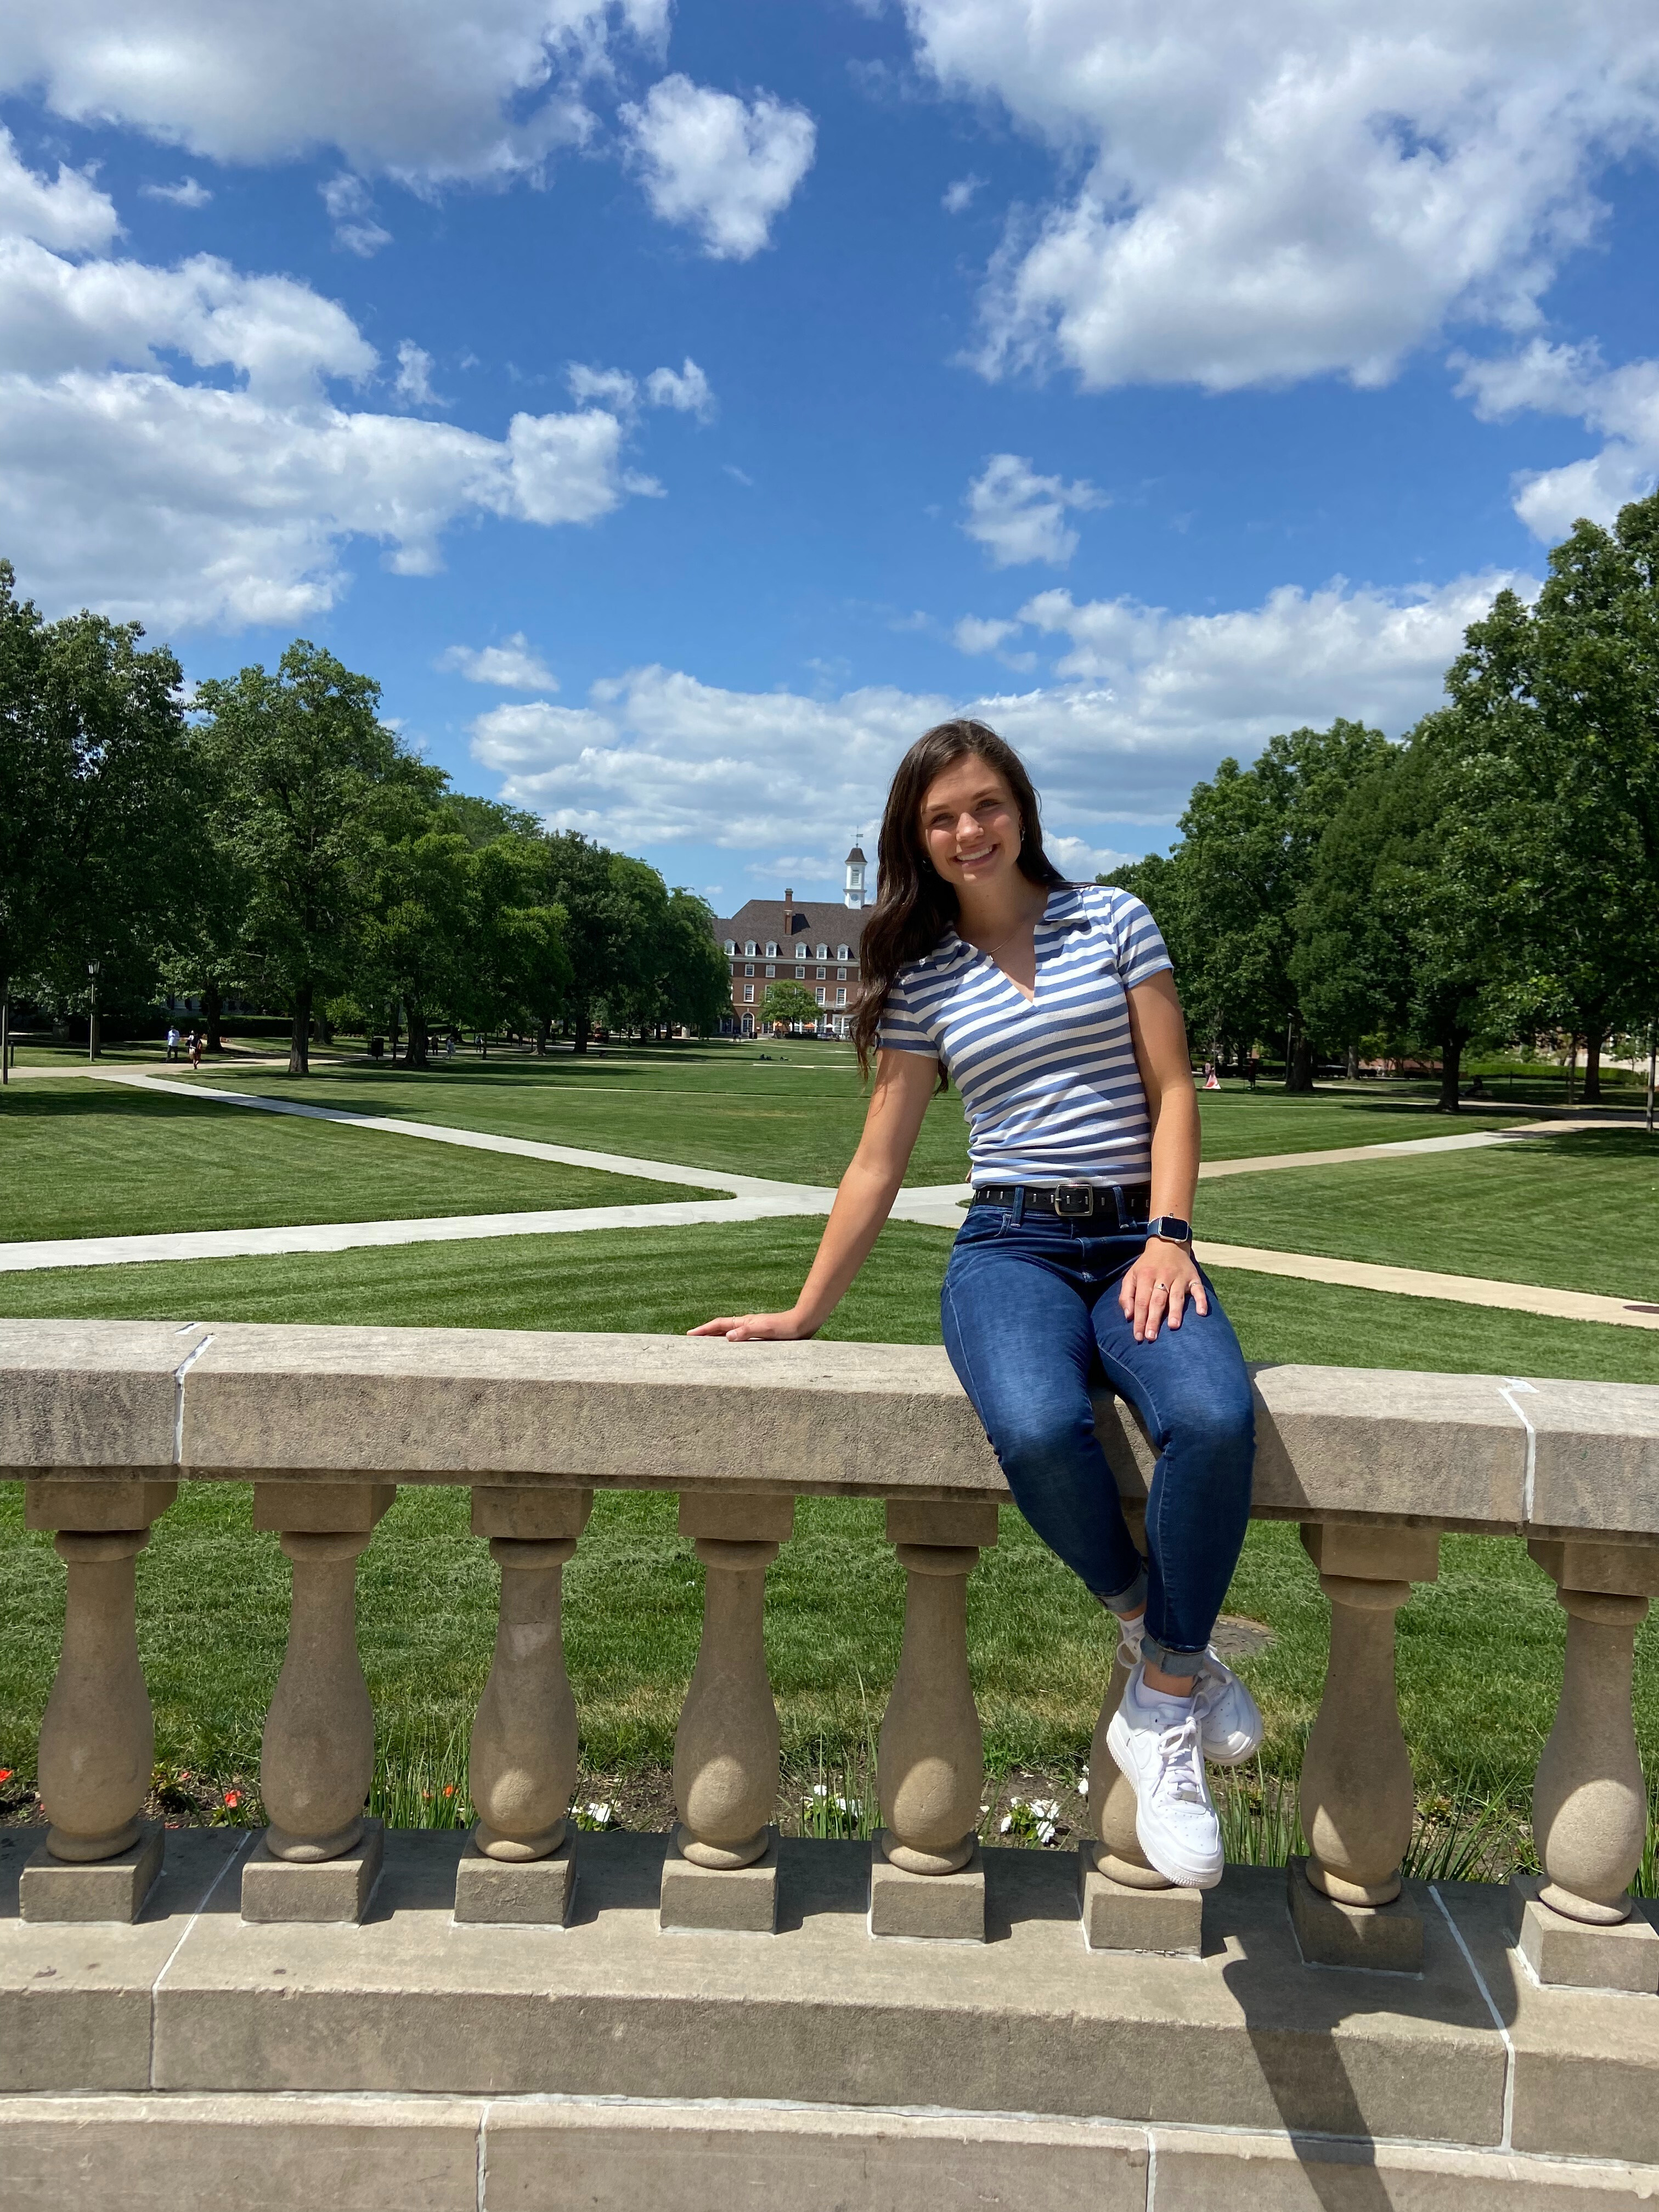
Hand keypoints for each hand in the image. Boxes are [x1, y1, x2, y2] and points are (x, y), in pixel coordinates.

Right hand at [687, 1309, 817, 1341]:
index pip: (719, 1325)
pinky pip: (739, 1339)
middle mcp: (747, 1325)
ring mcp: (753, 1330)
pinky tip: (731, 1350)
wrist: (803, 1324)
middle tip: (692, 1340)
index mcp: (745, 1322)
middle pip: (721, 1328)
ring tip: (706, 1346)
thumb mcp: (766, 1329)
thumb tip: (728, 1336)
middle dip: (706, 1333)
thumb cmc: (786, 1327)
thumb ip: (747, 1332)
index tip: (689, 1334)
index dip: (704, 1330)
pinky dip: (730, 1343)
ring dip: (716, 1338)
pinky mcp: (760, 1336)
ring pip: (729, 1333)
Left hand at [1119, 1237, 1206, 1342]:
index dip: (1139, 1319)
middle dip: (1154, 1319)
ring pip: (1177, 1295)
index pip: (1141, 1301)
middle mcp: (1163, 1276)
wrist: (1167, 1243)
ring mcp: (1179, 1276)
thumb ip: (1126, 1295)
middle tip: (1152, 1337)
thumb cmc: (1147, 1266)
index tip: (1138, 1337)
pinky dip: (1201, 1300)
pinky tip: (1201, 1313)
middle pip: (1157, 1300)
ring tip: (1173, 1326)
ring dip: (1175, 1311)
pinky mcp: (1193, 1276)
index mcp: (1145, 1276)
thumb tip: (1128, 1316)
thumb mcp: (1131, 1275)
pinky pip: (1198, 1289)